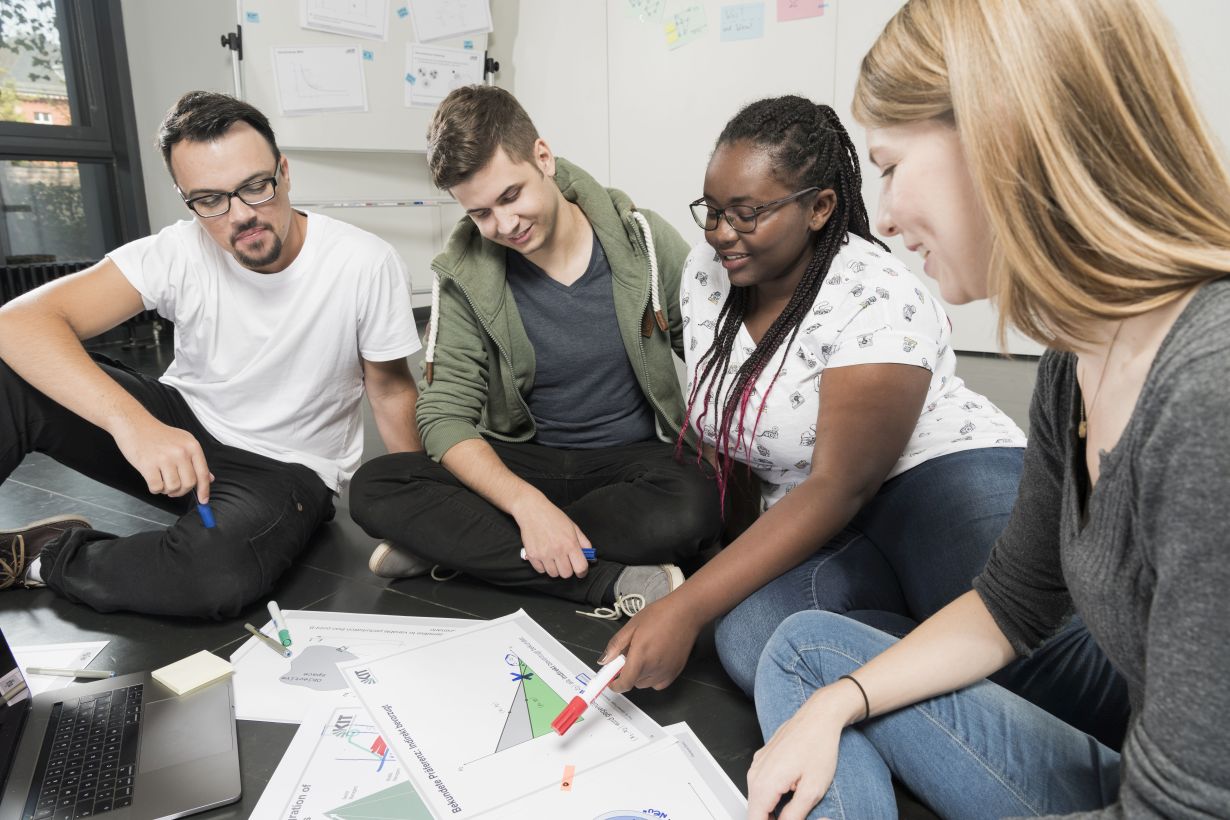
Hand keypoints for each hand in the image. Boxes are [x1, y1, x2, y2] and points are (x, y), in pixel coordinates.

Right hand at [111, 416, 212, 500]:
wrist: (134, 423)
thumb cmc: (158, 434)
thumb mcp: (182, 441)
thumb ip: (195, 460)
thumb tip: (210, 478)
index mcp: (192, 446)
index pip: (203, 474)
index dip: (204, 490)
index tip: (203, 501)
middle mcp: (181, 452)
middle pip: (189, 484)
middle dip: (181, 491)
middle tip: (174, 488)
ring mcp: (164, 458)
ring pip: (173, 488)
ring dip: (167, 490)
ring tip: (162, 480)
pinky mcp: (148, 465)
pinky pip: (157, 488)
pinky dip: (155, 489)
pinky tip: (152, 479)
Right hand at [513, 495, 590, 578]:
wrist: (532, 510)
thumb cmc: (553, 517)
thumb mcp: (573, 527)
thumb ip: (583, 542)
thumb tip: (589, 555)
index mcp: (570, 543)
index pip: (580, 567)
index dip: (582, 572)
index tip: (580, 571)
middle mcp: (557, 550)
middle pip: (566, 574)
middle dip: (568, 569)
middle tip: (565, 561)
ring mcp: (544, 554)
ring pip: (553, 574)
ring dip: (555, 568)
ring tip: (554, 557)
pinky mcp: (532, 555)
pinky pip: (540, 570)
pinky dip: (543, 566)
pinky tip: (544, 556)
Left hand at [601, 594, 701, 691]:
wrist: (685, 612)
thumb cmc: (659, 615)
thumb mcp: (632, 626)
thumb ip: (616, 645)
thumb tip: (603, 661)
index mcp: (641, 657)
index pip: (625, 683)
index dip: (615, 685)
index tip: (611, 680)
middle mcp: (654, 668)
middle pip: (634, 682)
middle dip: (628, 672)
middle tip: (630, 655)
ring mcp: (667, 672)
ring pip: (646, 683)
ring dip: (640, 675)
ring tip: (645, 655)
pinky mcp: (676, 672)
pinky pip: (659, 683)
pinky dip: (653, 677)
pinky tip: (655, 661)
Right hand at [746, 692, 848, 819]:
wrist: (819, 716)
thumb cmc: (818, 745)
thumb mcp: (812, 789)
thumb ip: (794, 815)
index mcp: (765, 783)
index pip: (754, 819)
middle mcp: (755, 773)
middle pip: (755, 810)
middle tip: (794, 817)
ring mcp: (757, 764)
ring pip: (757, 798)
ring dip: (772, 809)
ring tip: (794, 809)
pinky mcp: (762, 759)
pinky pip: (761, 784)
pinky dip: (772, 795)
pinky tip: (791, 792)